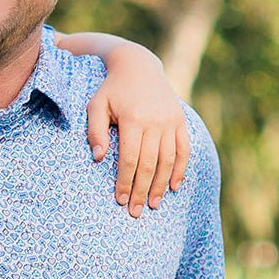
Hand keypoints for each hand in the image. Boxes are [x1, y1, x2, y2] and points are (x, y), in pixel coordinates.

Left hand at [86, 44, 189, 216]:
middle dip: (142, 190)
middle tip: (135, 212)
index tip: (119, 200)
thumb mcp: (95, 105)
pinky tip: (174, 187)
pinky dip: (181, 169)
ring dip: (161, 185)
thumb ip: (95, 131)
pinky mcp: (180, 121)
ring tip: (154, 205)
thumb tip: (98, 158)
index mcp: (133, 118)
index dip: (125, 181)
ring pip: (168, 160)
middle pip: (150, 164)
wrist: (138, 66)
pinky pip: (184, 150)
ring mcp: (170, 121)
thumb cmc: (111, 89)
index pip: (130, 158)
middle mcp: (155, 121)